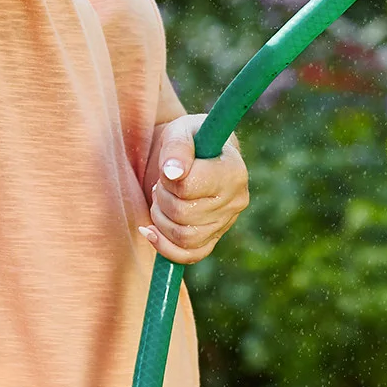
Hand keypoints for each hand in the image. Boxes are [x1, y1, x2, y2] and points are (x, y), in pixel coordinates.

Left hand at [138, 113, 248, 263]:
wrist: (203, 154)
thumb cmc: (192, 139)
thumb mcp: (181, 131)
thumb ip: (177, 148)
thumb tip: (172, 173)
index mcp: (233, 170)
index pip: (190, 187)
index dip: (169, 178)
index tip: (169, 167)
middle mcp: (236, 200)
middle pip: (183, 214)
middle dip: (162, 198)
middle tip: (161, 183)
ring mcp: (226, 222)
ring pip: (184, 237)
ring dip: (160, 219)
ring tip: (161, 199)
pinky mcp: (215, 239)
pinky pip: (188, 256)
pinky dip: (163, 246)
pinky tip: (150, 230)